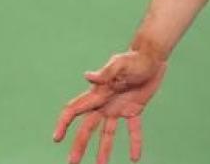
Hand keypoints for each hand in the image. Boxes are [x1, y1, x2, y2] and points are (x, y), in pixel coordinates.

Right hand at [53, 51, 167, 163]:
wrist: (153, 56)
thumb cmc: (134, 58)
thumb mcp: (121, 64)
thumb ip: (106, 72)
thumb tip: (87, 76)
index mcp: (97, 94)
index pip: (74, 110)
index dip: (64, 123)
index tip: (57, 138)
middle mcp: (104, 104)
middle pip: (87, 128)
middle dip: (79, 145)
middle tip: (73, 163)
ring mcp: (118, 108)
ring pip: (107, 133)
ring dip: (104, 150)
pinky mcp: (133, 109)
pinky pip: (133, 130)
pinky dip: (134, 143)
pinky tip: (134, 157)